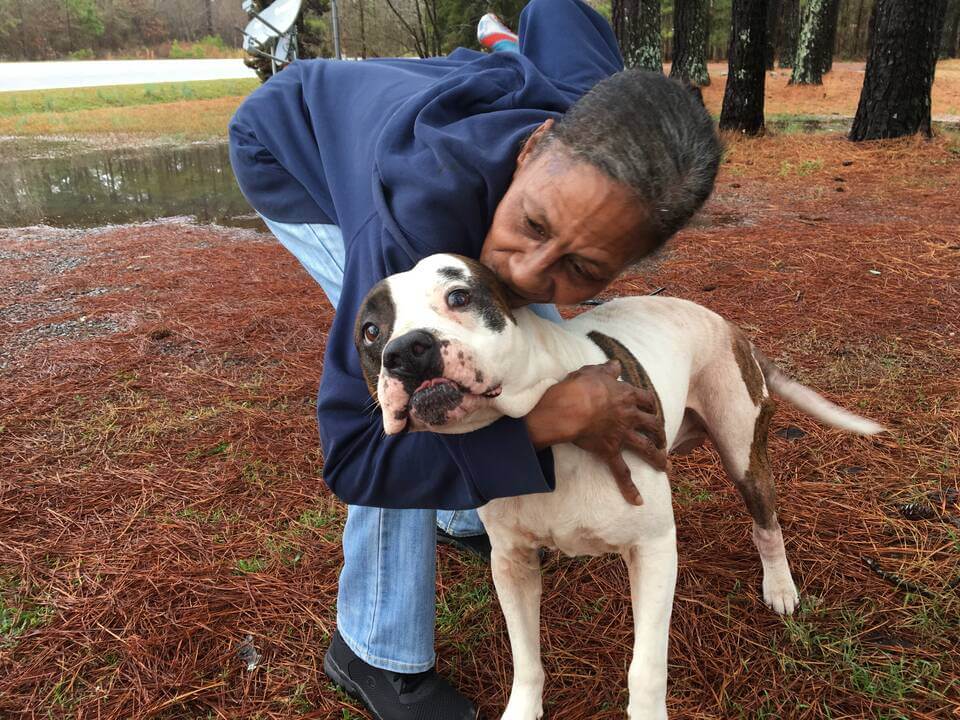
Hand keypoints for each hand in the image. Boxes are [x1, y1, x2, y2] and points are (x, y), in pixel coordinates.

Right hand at [526, 360, 667, 505]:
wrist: (570, 407)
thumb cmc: (579, 387)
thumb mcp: (593, 371)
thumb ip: (607, 369)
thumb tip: (616, 363)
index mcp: (627, 395)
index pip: (646, 399)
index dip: (651, 404)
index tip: (652, 409)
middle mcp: (629, 415)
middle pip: (653, 424)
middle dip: (660, 432)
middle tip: (662, 439)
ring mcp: (622, 434)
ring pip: (647, 448)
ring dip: (658, 458)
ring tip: (666, 467)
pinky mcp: (610, 450)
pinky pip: (622, 472)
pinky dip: (630, 487)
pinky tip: (638, 500)